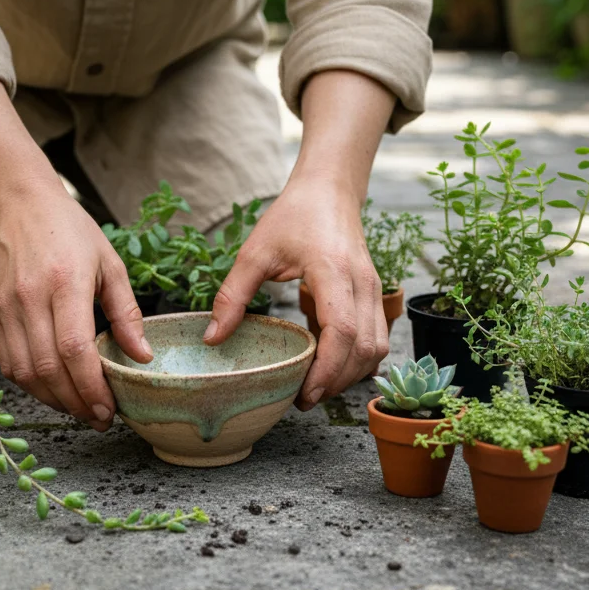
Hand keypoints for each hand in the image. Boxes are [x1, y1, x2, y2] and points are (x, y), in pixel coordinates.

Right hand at [0, 79, 152, 430]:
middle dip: (76, 402)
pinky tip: (54, 391)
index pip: (73, 348)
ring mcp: (6, 308)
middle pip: (48, 368)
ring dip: (53, 400)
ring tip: (80, 408)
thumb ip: (127, 313)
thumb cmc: (70, 231)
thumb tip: (142, 357)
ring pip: (25, 373)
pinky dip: (32, 386)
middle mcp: (30, 298)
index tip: (109, 408)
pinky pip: (9, 363)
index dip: (90, 386)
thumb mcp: (110, 264)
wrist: (17, 205)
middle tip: (99, 417)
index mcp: (65, 282)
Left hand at [203, 177, 385, 409]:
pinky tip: (328, 366)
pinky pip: (375, 337)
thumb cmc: (293, 216)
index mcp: (333, 270)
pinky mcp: (373, 295)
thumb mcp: (254, 251)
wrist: (329, 190)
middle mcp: (362, 282)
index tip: (305, 393)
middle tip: (304, 399)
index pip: (343, 330)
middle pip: (364, 348)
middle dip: (337, 382)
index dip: (327, 369)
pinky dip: (356, 359)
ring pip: (376, 347)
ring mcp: (373, 289)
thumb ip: (233, 295)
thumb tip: (212, 338)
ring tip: (316, 387)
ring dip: (350, 374)